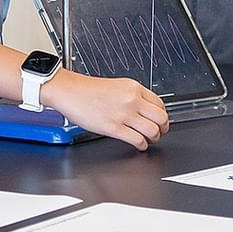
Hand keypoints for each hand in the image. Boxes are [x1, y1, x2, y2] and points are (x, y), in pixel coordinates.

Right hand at [40, 70, 167, 150]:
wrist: (70, 92)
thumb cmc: (87, 90)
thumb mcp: (117, 86)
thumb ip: (132, 96)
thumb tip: (144, 110)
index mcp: (134, 88)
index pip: (160, 104)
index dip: (162, 115)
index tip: (160, 120)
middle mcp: (132, 100)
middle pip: (161, 118)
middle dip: (163, 128)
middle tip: (159, 132)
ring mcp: (124, 114)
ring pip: (152, 131)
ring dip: (154, 138)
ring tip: (149, 139)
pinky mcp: (114, 128)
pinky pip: (138, 140)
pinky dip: (142, 145)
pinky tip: (139, 145)